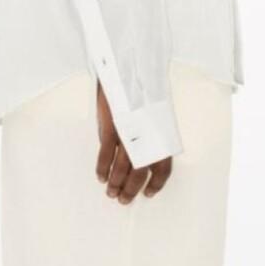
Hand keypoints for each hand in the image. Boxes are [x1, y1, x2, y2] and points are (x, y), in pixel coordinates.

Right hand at [95, 79, 172, 201]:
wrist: (129, 66)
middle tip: (123, 199)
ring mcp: (130, 132)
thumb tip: (144, 155)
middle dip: (132, 189)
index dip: (157, 184)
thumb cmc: (142, 89)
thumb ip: (151, 134)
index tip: (148, 194)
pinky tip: (100, 176)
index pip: (164, 167)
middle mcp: (149, 136)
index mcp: (162, 133)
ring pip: (123, 167)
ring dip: (116, 183)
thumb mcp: (155, 112)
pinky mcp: (113, 126)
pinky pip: (106, 154)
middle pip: (142, 172)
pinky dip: (102, 167)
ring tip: (110, 193)